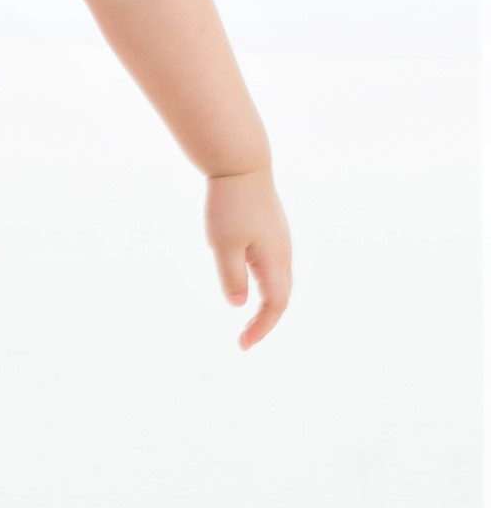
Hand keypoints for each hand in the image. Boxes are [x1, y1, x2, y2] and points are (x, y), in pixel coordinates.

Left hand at [205, 166, 292, 350]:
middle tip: (245, 337)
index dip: (262, 327)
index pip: (276, 305)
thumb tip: (239, 304)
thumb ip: (232, 276)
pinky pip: (271, 264)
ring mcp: (279, 239)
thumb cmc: (230, 203)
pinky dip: (263, 282)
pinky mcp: (272, 229)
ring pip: (278, 280)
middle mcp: (283, 252)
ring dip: (266, 302)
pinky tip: (248, 282)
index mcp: (275, 260)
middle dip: (265, 320)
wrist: (241, 164)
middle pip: (281, 296)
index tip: (243, 344)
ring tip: (249, 318)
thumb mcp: (224, 244)